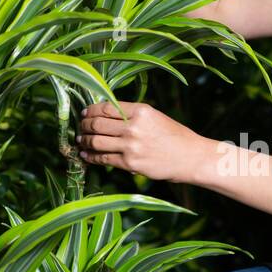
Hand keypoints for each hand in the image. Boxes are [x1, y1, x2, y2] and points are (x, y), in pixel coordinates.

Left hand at [77, 100, 205, 183]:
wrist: (191, 157)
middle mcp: (134, 126)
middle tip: (80, 127)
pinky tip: (86, 154)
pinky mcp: (130, 163)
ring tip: (80, 140)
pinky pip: (103, 158)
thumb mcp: (155, 117)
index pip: (107, 107)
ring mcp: (131, 146)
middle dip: (84, 125)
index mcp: (141, 110)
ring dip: (85, 140)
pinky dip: (91, 156)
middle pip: (98, 123)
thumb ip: (133, 115)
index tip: (85, 112)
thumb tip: (107, 115)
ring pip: (97, 141)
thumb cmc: (175, 137)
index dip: (91, 110)